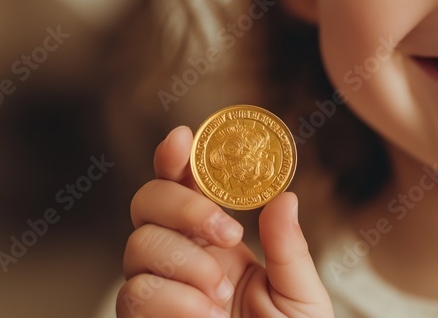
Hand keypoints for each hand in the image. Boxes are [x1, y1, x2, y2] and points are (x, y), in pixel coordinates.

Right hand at [117, 126, 333, 316]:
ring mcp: (159, 291)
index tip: (182, 138)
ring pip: (138, 247)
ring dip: (185, 262)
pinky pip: (135, 292)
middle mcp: (183, 259)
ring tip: (222, 294)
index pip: (185, 187)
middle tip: (227, 232)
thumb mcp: (302, 297)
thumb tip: (285, 195)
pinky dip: (173, 298)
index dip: (176, 158)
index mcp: (220, 243)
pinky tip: (205, 315)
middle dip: (184, 205)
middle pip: (148, 204)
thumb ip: (290, 248)